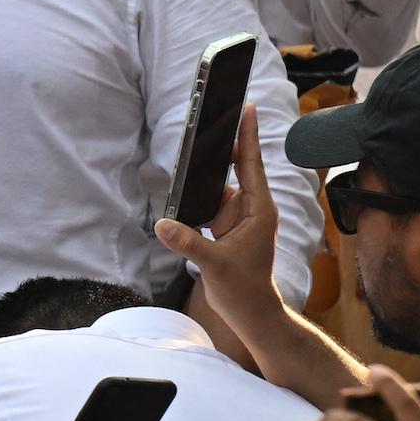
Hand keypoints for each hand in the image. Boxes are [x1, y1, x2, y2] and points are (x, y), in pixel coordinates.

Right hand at [155, 108, 283, 337]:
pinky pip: (205, 207)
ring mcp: (235, 218)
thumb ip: (188, 242)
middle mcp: (248, 209)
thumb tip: (161, 224)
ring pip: (215, 189)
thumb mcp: (215, 264)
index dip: (249, 136)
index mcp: (258, 209)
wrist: (249, 312)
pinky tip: (177, 196)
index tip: (248, 108)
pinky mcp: (223, 229)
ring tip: (184, 157)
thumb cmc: (244, 288)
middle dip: (220, 148)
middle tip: (205, 123)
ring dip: (200, 181)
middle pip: (233, 169)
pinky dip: (192, 202)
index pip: (252, 165)